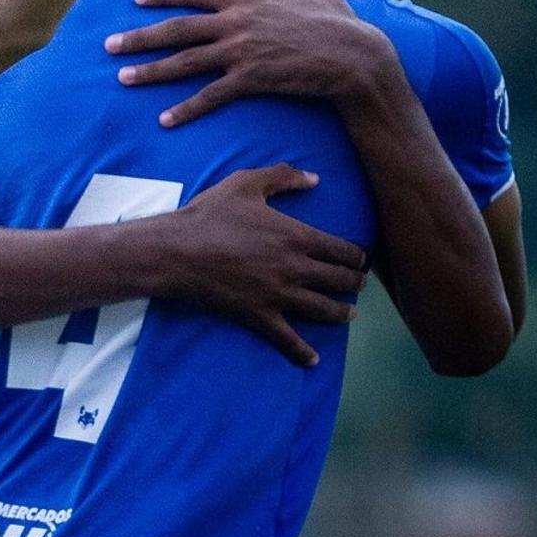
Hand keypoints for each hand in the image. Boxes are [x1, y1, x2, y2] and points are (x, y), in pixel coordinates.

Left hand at [107, 0, 400, 126]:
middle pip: (176, 29)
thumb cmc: (338, 21)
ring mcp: (241, 51)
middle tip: (109, 46)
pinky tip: (165, 119)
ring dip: (150, 71)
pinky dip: (186, 108)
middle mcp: (236, 23)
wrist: (357, 57)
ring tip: (122, 78)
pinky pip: (211, 95)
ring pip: (184, 61)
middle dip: (139, 37)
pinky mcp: (251, 78)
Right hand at [148, 164, 367, 366]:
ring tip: (349, 314)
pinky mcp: (260, 316)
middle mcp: (295, 269)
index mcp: (297, 237)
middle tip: (358, 284)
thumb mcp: (245, 184)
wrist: (176, 251)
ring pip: (324, 310)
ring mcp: (279, 295)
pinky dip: (303, 352)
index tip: (360, 259)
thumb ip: (282, 177)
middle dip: (355, 283)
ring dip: (342, 313)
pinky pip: (288, 339)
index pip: (343, 251)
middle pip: (340, 281)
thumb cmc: (209, 215)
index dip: (357, 256)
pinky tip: (313, 360)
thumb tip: (315, 178)